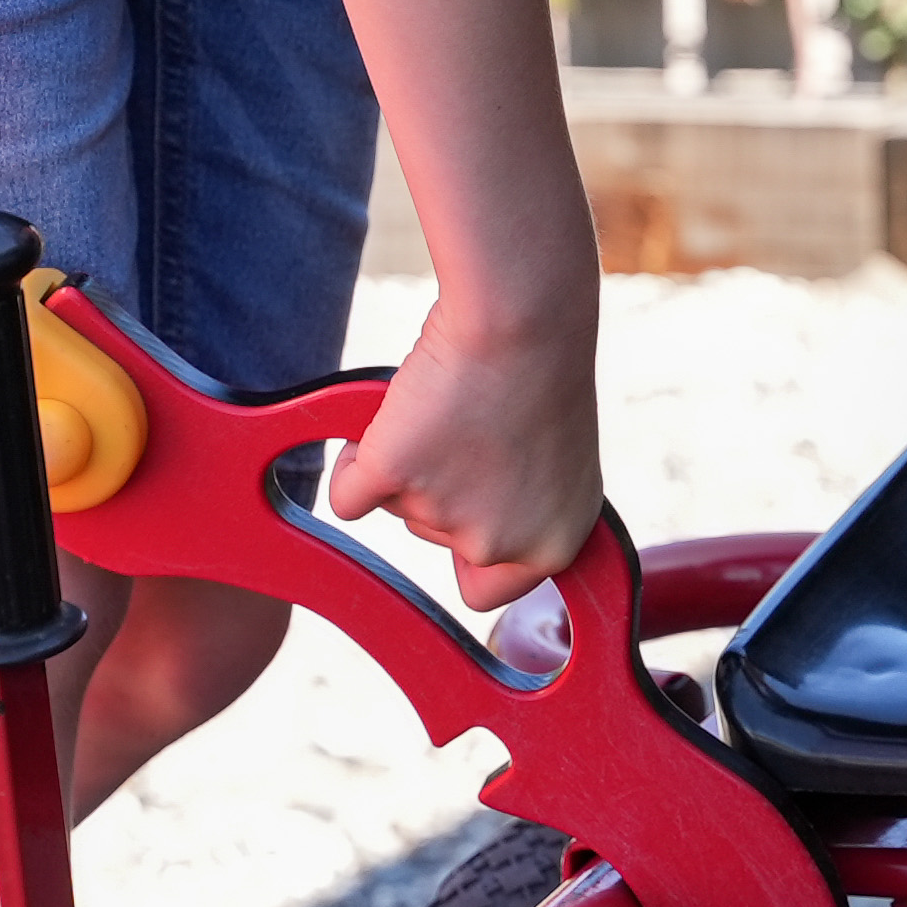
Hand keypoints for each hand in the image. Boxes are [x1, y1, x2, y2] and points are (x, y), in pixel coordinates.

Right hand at [326, 308, 604, 612]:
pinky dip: (353, 463)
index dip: (468, 552)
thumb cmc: (543, 369)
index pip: (486, 591)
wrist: (519, 316)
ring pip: (393, 506)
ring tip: (445, 406)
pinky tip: (384, 423)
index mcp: (551, 544)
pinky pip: (348, 494)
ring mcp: (439, 514)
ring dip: (405, 463)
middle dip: (438, 488)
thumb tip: (468, 535)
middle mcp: (497, 541)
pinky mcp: (388, 476)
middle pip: (433, 538)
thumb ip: (520, 506)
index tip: (465, 516)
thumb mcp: (558, 460)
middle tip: (469, 426)